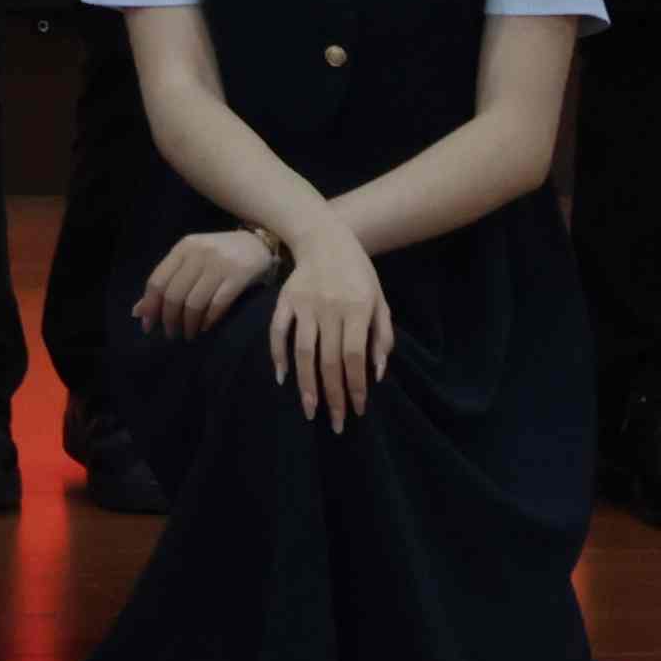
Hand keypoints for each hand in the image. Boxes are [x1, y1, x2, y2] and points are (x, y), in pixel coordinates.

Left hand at [130, 226, 281, 339]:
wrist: (258, 242)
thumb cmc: (219, 254)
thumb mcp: (191, 260)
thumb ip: (167, 282)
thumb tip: (138, 311)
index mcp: (183, 248)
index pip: (158, 280)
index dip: (150, 306)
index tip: (148, 326)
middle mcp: (198, 254)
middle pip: (174, 294)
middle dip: (168, 319)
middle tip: (170, 334)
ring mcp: (219, 265)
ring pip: (194, 302)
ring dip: (188, 323)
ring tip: (187, 334)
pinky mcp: (239, 277)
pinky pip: (217, 304)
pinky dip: (208, 319)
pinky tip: (204, 327)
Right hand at [273, 239, 396, 431]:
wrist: (325, 237)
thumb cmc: (359, 273)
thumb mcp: (380, 301)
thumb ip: (382, 336)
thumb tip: (377, 374)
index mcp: (357, 310)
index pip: (354, 357)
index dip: (355, 387)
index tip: (356, 411)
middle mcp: (330, 309)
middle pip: (329, 360)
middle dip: (333, 396)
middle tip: (334, 424)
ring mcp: (304, 305)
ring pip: (303, 351)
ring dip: (306, 384)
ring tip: (310, 410)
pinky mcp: (285, 300)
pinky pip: (278, 331)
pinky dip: (278, 355)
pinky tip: (283, 377)